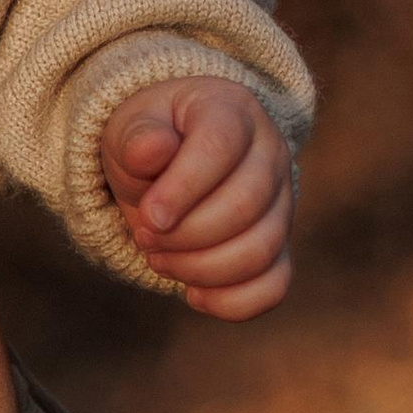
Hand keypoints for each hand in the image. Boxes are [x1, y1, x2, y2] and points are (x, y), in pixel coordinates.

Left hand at [100, 78, 295, 319]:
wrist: (168, 162)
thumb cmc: (150, 140)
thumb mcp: (130, 128)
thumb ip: (137, 138)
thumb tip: (153, 151)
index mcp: (232, 111)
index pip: (220, 147)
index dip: (183, 188)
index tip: (148, 216)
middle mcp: (270, 154)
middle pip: (244, 205)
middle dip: (184, 234)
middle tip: (144, 235)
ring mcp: (281, 203)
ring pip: (260, 250)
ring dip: (199, 268)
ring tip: (159, 258)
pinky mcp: (279, 246)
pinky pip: (273, 286)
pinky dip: (231, 301)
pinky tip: (192, 293)